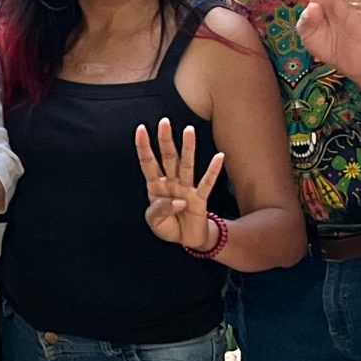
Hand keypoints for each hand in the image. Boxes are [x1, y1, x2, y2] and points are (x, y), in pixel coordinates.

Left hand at [135, 117, 226, 249]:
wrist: (186, 239)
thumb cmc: (168, 226)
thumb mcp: (155, 222)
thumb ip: (160, 210)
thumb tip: (178, 201)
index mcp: (155, 186)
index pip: (148, 163)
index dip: (143, 147)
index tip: (141, 129)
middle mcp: (171, 183)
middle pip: (168, 158)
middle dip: (165, 140)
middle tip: (164, 122)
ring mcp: (186, 189)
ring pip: (186, 165)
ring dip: (188, 148)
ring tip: (189, 130)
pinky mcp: (200, 198)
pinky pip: (207, 183)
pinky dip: (213, 171)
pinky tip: (219, 156)